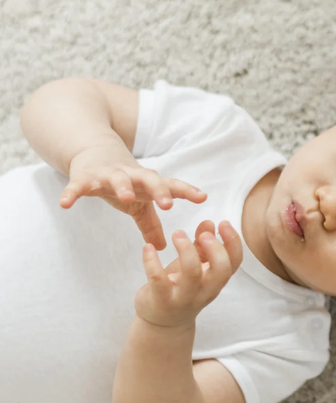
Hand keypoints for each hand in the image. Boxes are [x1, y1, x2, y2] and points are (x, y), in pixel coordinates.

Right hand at [60, 144, 206, 248]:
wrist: (96, 154)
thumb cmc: (126, 183)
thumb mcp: (139, 204)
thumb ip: (151, 225)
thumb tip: (163, 248)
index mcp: (148, 183)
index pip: (171, 185)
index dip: (187, 191)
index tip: (203, 197)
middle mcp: (132, 176)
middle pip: (149, 179)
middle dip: (159, 190)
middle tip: (168, 204)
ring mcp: (108, 175)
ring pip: (118, 178)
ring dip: (123, 186)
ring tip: (127, 197)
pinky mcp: (84, 177)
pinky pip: (77, 186)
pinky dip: (72, 193)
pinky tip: (65, 204)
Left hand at [135, 220, 243, 327]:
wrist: (162, 324)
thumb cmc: (181, 288)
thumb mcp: (195, 267)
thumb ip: (202, 245)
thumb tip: (209, 222)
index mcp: (215, 280)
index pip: (234, 262)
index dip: (233, 242)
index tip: (223, 223)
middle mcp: (204, 290)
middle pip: (222, 270)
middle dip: (216, 248)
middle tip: (204, 233)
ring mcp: (184, 297)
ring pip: (192, 274)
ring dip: (186, 250)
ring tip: (177, 233)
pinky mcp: (161, 300)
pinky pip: (158, 280)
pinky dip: (152, 261)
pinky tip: (147, 247)